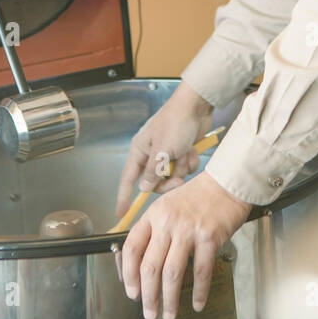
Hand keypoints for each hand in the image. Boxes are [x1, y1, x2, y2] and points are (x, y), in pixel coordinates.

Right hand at [115, 81, 213, 216]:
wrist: (197, 106)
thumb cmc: (175, 122)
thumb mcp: (162, 150)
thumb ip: (152, 172)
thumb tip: (144, 188)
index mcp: (140, 150)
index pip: (128, 178)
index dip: (123, 196)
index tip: (120, 212)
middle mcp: (152, 153)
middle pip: (155, 182)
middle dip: (168, 181)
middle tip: (178, 178)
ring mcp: (167, 153)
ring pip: (173, 175)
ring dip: (182, 167)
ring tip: (186, 152)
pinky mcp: (181, 152)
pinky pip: (184, 167)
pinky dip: (190, 160)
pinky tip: (192, 149)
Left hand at [119, 171, 251, 318]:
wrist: (226, 184)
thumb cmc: (198, 196)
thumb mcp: (168, 206)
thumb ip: (156, 230)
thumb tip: (147, 265)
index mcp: (154, 214)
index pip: (132, 248)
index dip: (129, 274)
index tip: (132, 292)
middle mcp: (167, 223)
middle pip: (150, 266)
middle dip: (148, 295)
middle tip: (149, 311)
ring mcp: (188, 230)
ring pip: (172, 273)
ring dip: (169, 299)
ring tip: (169, 314)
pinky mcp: (209, 238)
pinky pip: (200, 271)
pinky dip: (198, 291)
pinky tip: (196, 303)